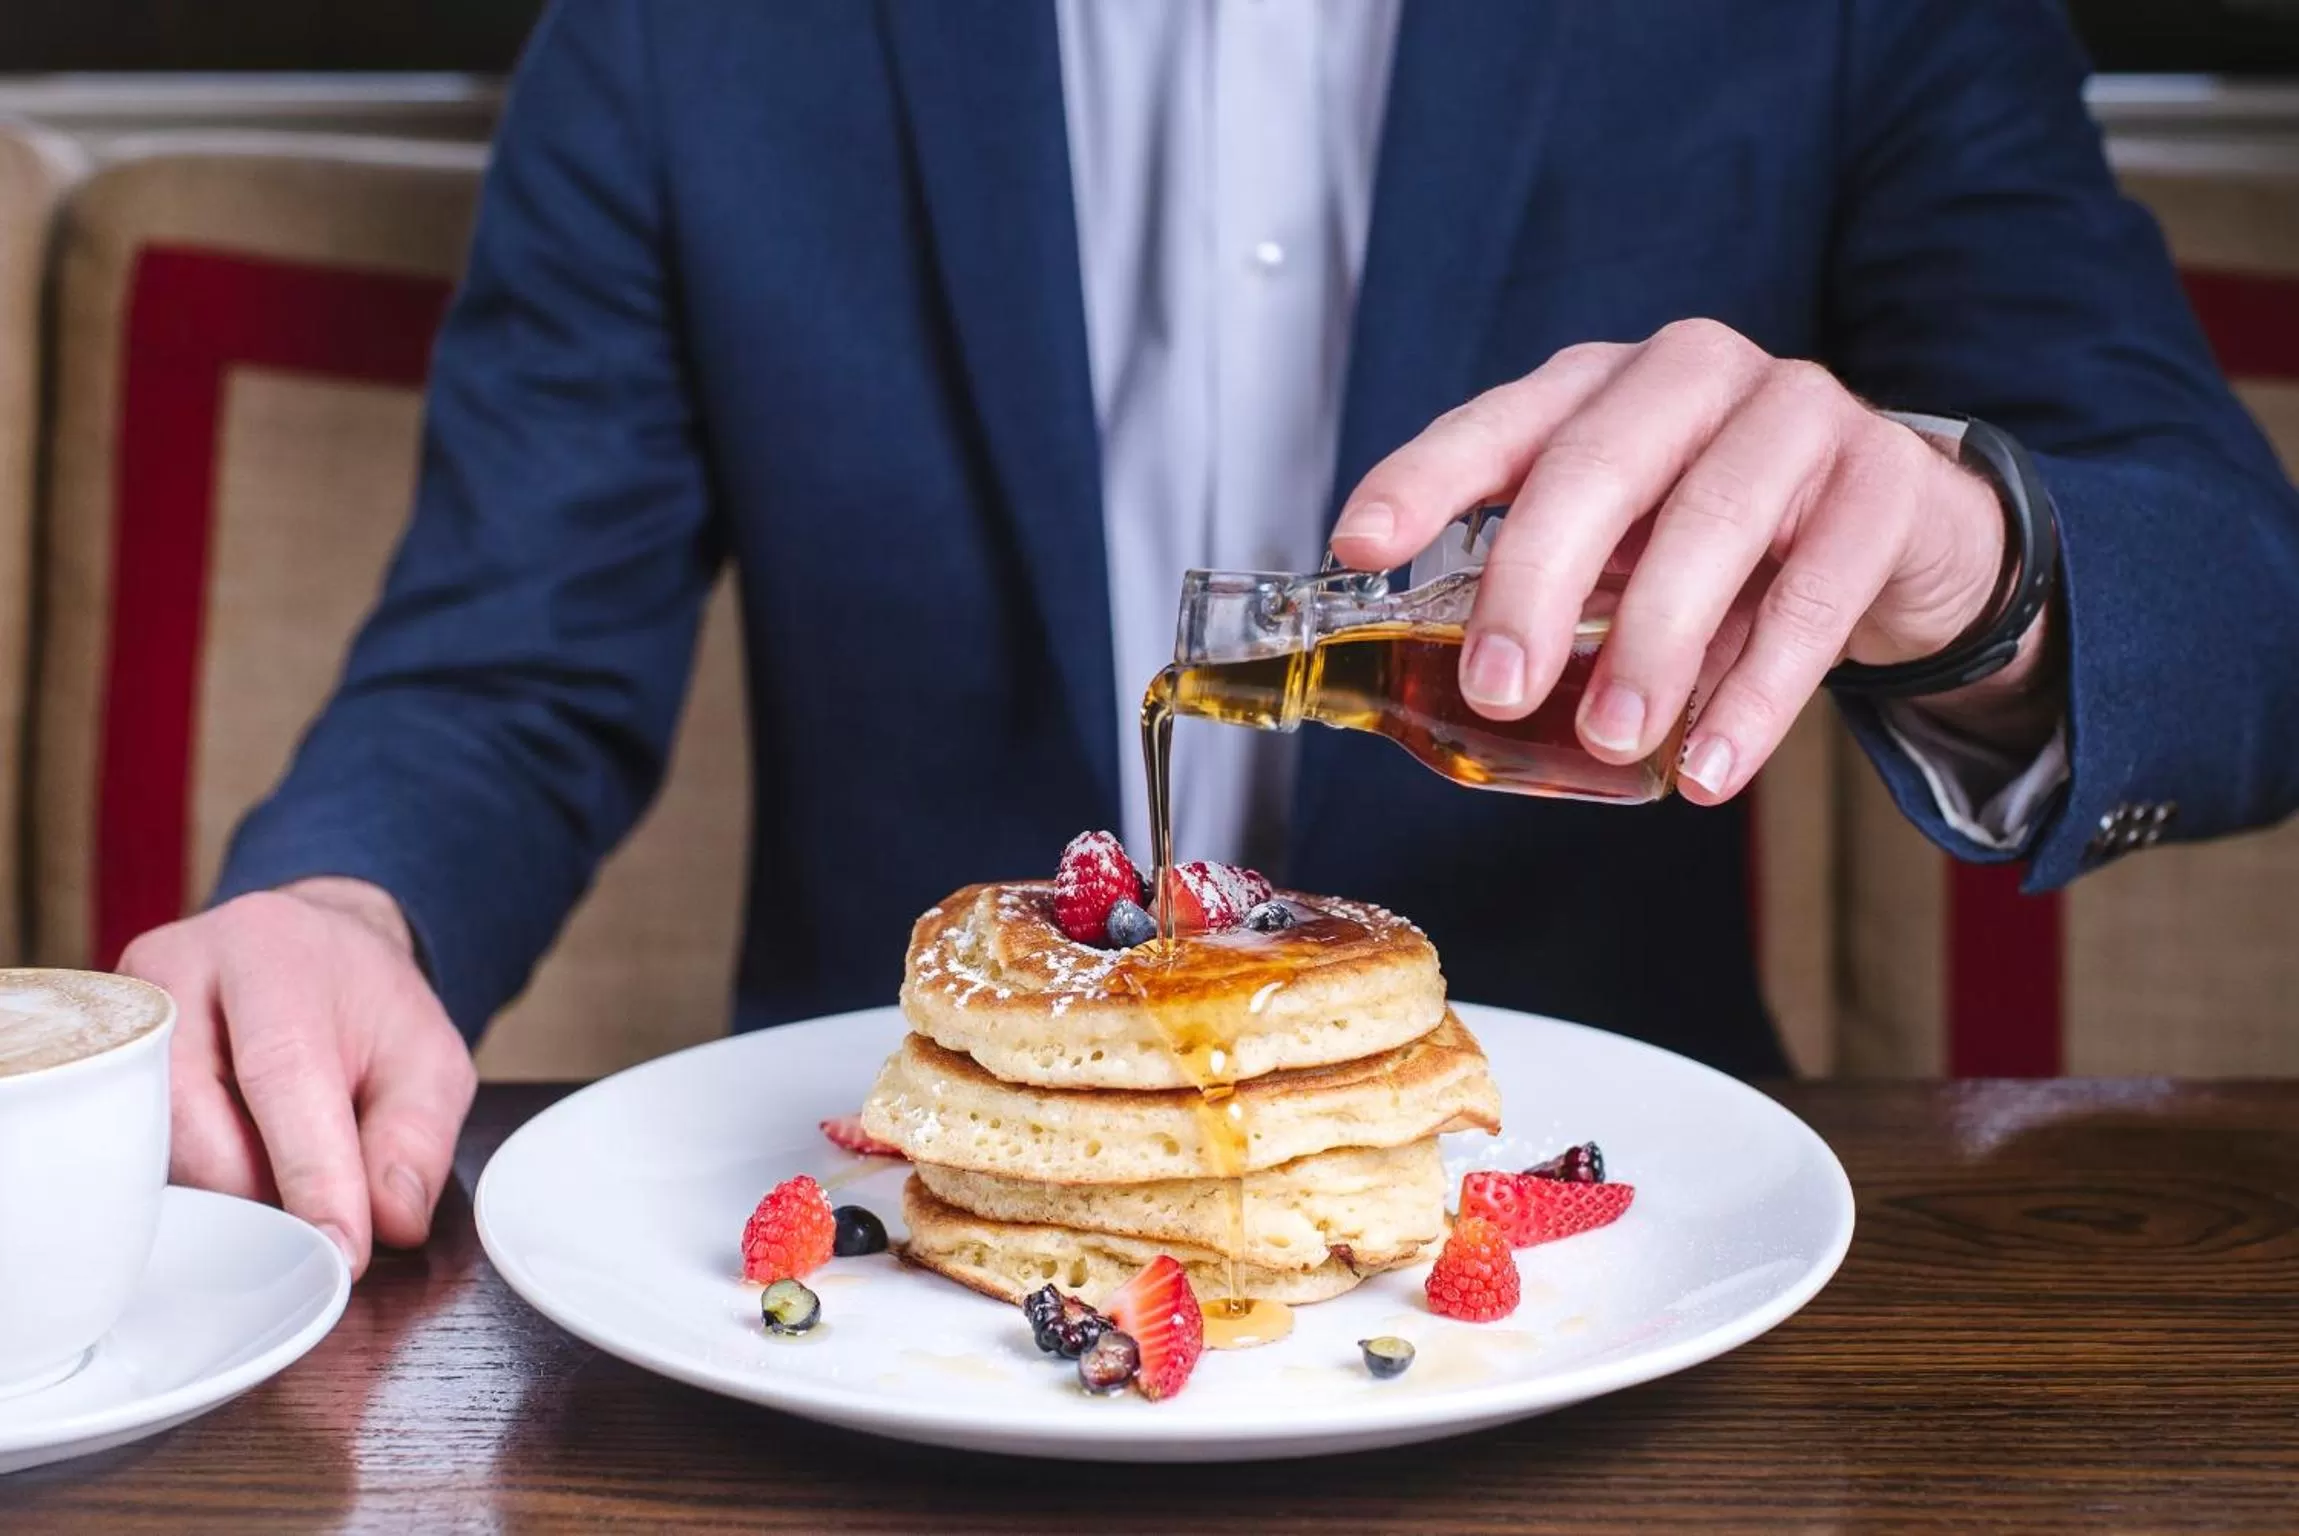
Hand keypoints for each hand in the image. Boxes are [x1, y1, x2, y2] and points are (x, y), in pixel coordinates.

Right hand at [120, 877, 475, 1276]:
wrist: (305, 955)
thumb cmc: (367, 1011)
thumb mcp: (428, 1060)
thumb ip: (416, 1138)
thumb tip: (391, 1222)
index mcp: (274, 953)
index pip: (282, 1072)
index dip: (311, 1173)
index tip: (340, 1251)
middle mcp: (178, 971)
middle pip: (195, 1120)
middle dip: (259, 1197)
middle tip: (313, 1232)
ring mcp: (123, 1016)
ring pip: (151, 1147)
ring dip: (220, 1196)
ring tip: (281, 1191)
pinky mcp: (96, 1059)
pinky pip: (125, 1150)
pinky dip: (186, 1185)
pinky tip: (232, 1181)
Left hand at [1329, 319, 2056, 802]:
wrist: (1901, 527)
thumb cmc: (1725, 536)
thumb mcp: (1620, 548)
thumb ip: (1543, 590)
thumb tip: (1429, 689)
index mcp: (1599, 388)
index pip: (1496, 425)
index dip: (1423, 480)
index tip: (1362, 546)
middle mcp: (1688, 376)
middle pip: (1597, 467)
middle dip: (1535, 583)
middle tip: (1498, 687)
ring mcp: (1794, 414)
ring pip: (1712, 522)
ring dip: (1651, 645)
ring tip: (1612, 738)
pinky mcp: (1882, 483)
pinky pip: (1814, 593)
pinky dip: (1758, 689)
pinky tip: (1712, 762)